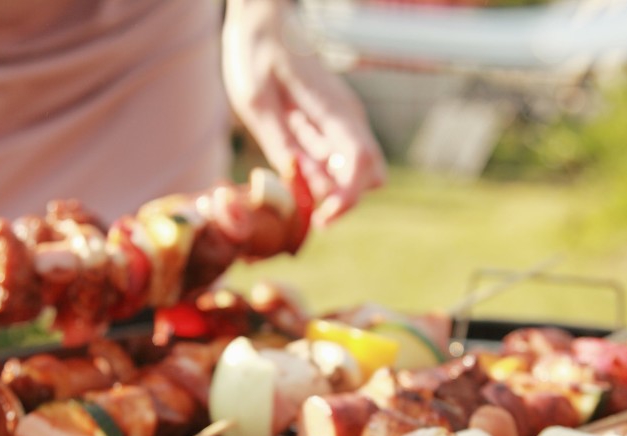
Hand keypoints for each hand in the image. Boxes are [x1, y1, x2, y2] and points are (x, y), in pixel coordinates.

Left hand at [222, 0, 385, 227]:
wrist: (264, 25)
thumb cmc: (257, 56)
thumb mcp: (255, 101)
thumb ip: (280, 143)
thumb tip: (300, 183)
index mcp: (335, 110)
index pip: (361, 163)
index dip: (348, 198)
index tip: (322, 220)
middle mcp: (349, 119)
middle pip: (371, 175)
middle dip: (344, 198)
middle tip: (303, 203)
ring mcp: (345, 123)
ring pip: (359, 173)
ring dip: (332, 188)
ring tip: (293, 176)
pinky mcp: (334, 128)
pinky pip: (340, 164)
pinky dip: (324, 178)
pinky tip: (295, 168)